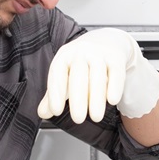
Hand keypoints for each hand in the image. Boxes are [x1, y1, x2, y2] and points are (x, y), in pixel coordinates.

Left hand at [38, 28, 158, 122]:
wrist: (106, 40)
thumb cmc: (82, 63)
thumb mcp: (65, 74)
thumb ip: (54, 94)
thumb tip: (42, 113)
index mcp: (64, 56)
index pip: (57, 73)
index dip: (56, 93)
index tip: (56, 111)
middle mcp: (81, 52)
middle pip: (78, 76)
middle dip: (78, 100)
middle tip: (78, 119)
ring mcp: (99, 53)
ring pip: (98, 76)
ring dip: (97, 98)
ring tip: (96, 117)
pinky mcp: (116, 58)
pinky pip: (116, 72)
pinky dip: (115, 86)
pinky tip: (112, 100)